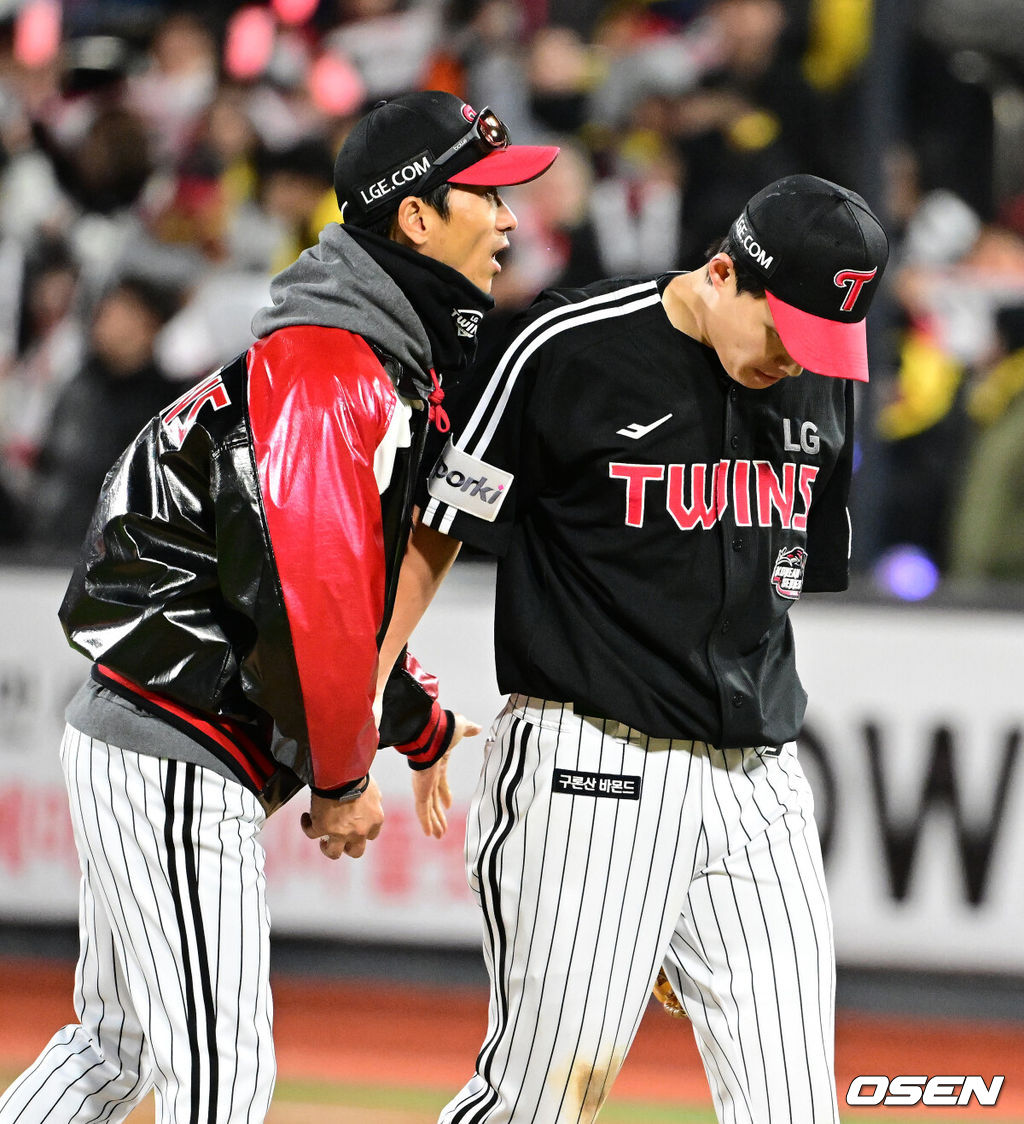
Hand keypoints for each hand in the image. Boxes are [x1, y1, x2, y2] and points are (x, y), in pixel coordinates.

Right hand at [300, 777, 383, 859]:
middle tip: (340, 837)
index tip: (355, 825)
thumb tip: (372, 804)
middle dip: (348, 847)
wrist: (341, 773)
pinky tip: (306, 817)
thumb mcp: (374, 791)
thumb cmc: (358, 776)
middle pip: (356, 851)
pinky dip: (307, 826)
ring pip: (333, 853)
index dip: (362, 832)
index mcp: (374, 821)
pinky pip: (311, 833)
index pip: (371, 835)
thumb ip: (374, 802)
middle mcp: (359, 831)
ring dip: (327, 848)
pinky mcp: (322, 828)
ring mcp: (341, 832)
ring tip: (323, 840)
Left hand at [411, 713, 480, 838]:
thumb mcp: (461, 729)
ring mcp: (424, 784)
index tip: (447, 804)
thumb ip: (468, 729)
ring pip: (429, 808)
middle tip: (441, 827)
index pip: (440, 783)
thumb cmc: (445, 728)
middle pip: (434, 800)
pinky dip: (426, 822)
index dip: (444, 794)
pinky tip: (429, 833)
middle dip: (438, 814)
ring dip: (434, 822)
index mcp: (437, 763)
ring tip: (437, 836)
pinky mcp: (421, 790)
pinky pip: (423, 810)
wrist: (433, 731)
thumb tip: (478, 727)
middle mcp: (429, 776)